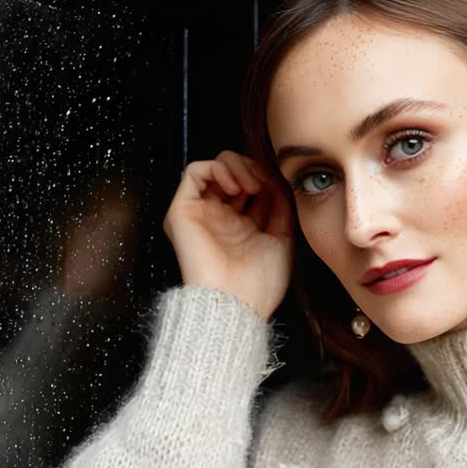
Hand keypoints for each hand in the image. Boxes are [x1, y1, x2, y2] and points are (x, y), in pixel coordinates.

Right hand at [163, 150, 294, 319]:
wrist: (237, 302)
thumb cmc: (259, 283)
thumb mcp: (282, 238)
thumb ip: (281, 205)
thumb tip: (277, 178)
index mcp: (241, 226)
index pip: (252, 185)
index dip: (267, 178)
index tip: (280, 187)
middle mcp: (220, 217)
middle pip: (232, 171)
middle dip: (252, 168)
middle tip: (263, 184)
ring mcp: (201, 213)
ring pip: (213, 166)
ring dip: (236, 165)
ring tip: (250, 186)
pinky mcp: (183, 210)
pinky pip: (193, 171)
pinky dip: (217, 168)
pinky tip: (234, 186)